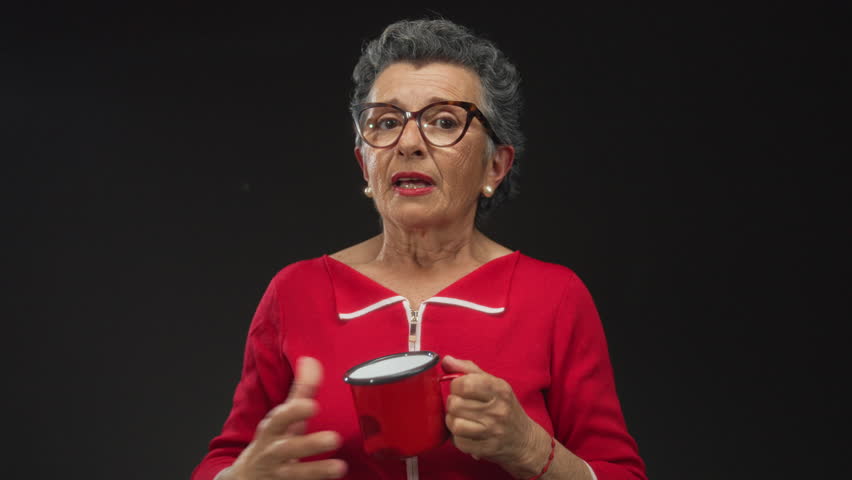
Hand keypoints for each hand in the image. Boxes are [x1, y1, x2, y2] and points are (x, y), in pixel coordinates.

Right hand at [223, 357, 346, 479]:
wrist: (246, 479)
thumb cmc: (271, 442)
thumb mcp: (282, 418)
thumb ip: (300, 391)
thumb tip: (311, 361)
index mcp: (272, 430)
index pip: (280, 418)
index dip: (294, 411)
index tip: (312, 405)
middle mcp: (272, 452)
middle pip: (287, 449)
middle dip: (308, 444)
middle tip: (334, 438)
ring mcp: (278, 474)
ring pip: (294, 475)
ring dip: (316, 471)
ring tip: (340, 467)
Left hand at [443, 355, 547, 477]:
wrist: (525, 440)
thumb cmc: (506, 408)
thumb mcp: (494, 384)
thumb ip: (469, 370)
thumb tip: (446, 360)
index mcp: (499, 389)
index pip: (465, 383)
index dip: (456, 385)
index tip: (460, 388)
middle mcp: (497, 410)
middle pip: (455, 404)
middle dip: (452, 403)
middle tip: (460, 405)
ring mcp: (492, 431)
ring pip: (454, 424)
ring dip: (452, 421)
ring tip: (460, 419)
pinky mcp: (486, 449)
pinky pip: (459, 442)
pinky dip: (458, 438)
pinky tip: (466, 433)